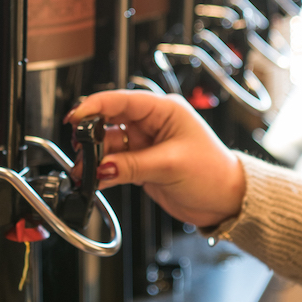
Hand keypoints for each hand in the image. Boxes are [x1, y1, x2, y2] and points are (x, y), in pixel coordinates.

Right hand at [67, 90, 245, 229]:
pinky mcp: (142, 164)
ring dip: (96, 157)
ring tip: (85, 171)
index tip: (75, 117)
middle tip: (78, 149)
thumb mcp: (171, 165)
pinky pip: (116, 163)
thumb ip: (133, 165)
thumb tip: (102, 167)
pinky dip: (104, 170)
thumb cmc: (213, 174)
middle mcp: (153, 124)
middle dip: (92, 135)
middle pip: (112, 120)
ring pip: (110, 144)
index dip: (96, 106)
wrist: (226, 201)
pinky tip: (95, 178)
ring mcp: (146, 144)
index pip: (123, 100)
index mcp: (165, 110)